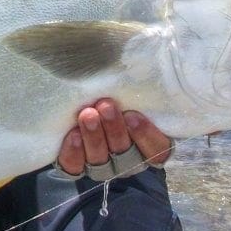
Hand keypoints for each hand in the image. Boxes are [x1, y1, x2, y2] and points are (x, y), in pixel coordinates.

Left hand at [56, 97, 172, 176]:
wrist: (80, 115)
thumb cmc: (116, 101)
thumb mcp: (130, 97)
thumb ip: (135, 93)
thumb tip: (142, 64)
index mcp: (148, 145)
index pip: (157, 148)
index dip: (146, 135)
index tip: (133, 116)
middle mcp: (127, 159)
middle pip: (124, 150)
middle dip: (115, 129)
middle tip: (106, 107)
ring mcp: (102, 165)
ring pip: (100, 158)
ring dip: (94, 136)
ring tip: (88, 115)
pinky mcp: (77, 167)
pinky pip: (75, 165)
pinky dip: (74, 152)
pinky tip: (73, 135)